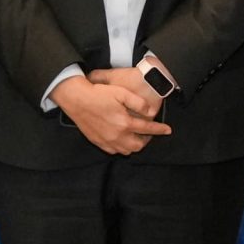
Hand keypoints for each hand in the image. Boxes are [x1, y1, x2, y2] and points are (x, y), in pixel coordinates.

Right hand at [55, 74, 171, 155]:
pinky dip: (122, 147)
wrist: (76, 99)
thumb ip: (138, 102)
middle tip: (148, 133)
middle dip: (147, 140)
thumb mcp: (121, 92)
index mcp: (124, 123)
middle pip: (138, 145)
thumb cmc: (99, 94)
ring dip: (134, 145)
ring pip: (126, 150)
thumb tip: (150, 111)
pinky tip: (122, 139)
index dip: (159, 130)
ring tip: (136, 136)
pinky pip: (114, 151)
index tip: (167, 130)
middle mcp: (117, 135)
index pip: (147, 129)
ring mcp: (107, 140)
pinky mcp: (98, 142)